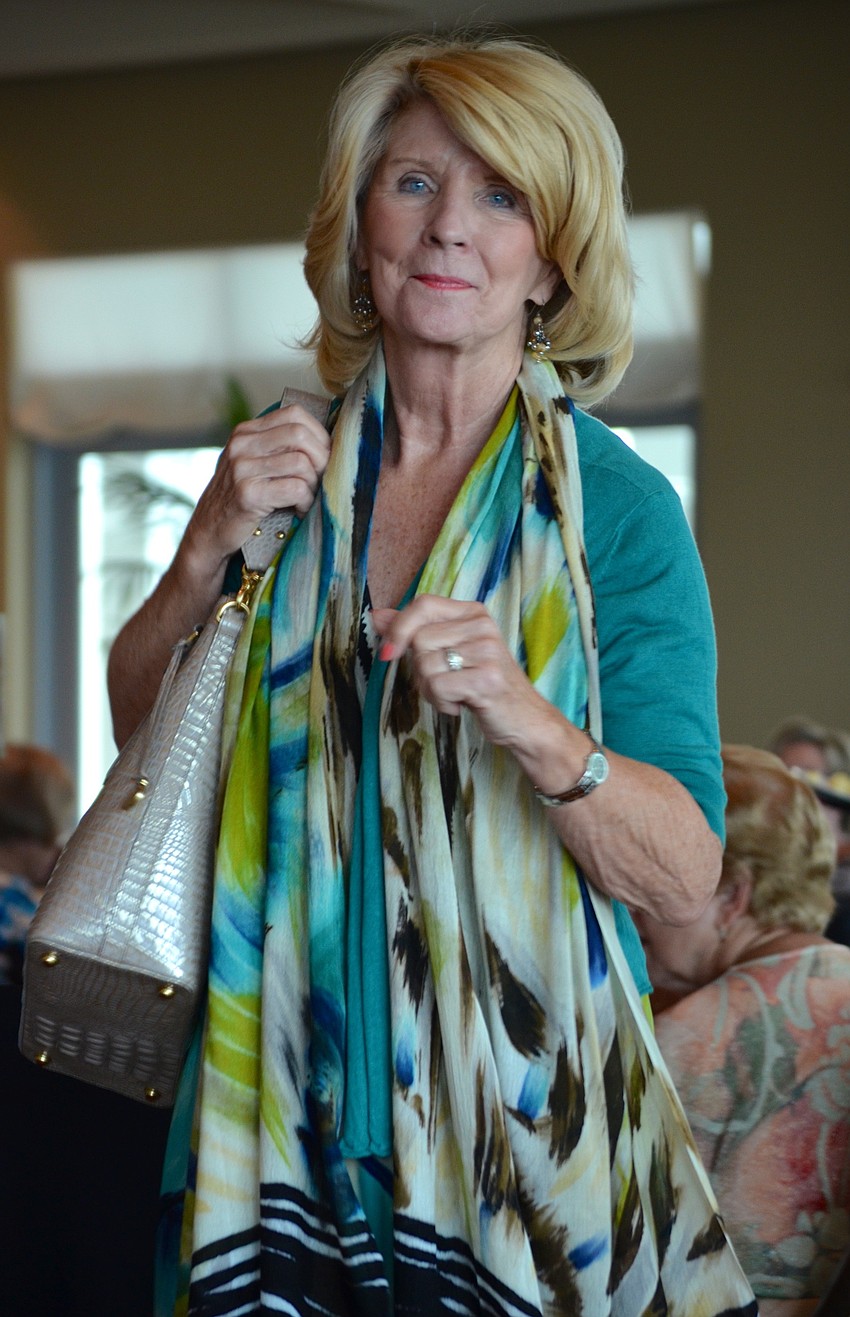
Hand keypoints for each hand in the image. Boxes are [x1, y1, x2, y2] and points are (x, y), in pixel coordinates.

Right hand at [183, 402, 331, 568]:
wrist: (209, 532)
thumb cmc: (239, 499)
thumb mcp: (251, 464)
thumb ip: (278, 447)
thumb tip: (326, 440)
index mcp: (246, 432)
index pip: (294, 414)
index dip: (319, 434)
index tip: (324, 456)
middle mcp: (242, 445)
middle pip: (300, 435)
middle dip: (321, 458)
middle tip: (321, 479)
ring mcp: (242, 468)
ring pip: (301, 463)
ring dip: (313, 485)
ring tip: (306, 498)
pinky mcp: (248, 494)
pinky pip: (295, 489)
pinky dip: (305, 502)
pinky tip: (299, 510)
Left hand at [371, 594, 548, 750]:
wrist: (524, 719)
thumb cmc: (482, 684)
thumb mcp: (450, 651)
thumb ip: (415, 631)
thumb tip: (377, 616)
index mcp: (473, 613)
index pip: (423, 604)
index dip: (398, 628)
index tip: (388, 653)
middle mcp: (482, 626)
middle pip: (419, 640)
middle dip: (419, 669)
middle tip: (443, 682)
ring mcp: (487, 651)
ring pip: (425, 665)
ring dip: (430, 690)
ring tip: (454, 694)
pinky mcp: (487, 678)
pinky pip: (438, 686)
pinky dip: (441, 703)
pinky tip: (461, 704)